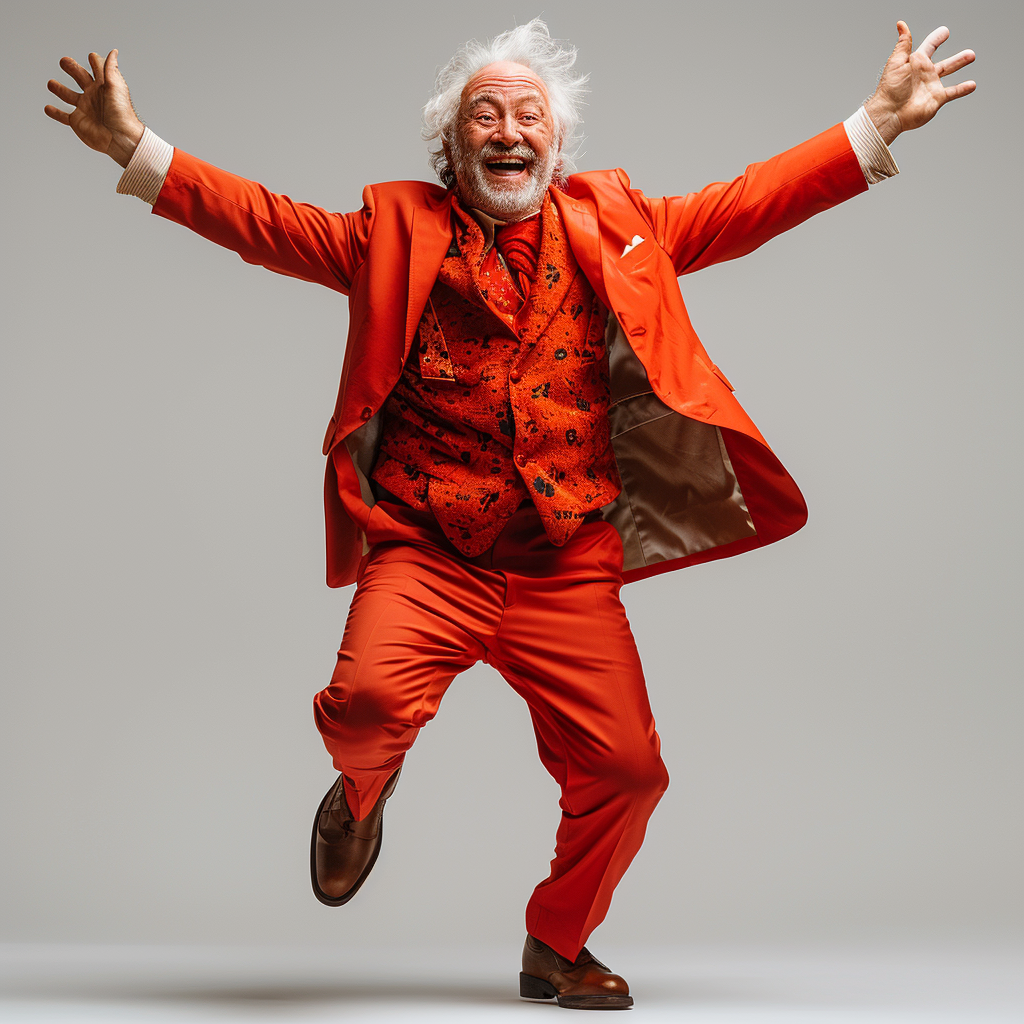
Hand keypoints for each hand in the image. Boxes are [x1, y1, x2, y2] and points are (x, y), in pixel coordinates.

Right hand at [45, 49, 144, 166]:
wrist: (120, 139)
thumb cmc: (121, 114)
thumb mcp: (115, 87)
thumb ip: (111, 69)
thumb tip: (114, 52)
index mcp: (103, 86)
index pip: (98, 69)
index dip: (95, 62)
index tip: (92, 56)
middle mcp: (93, 96)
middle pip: (79, 78)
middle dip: (72, 69)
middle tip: (64, 61)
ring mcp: (85, 108)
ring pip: (68, 95)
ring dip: (59, 89)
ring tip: (51, 83)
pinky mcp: (78, 122)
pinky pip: (64, 116)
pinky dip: (55, 113)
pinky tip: (48, 108)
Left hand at [864, 22, 975, 144]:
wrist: (890, 114)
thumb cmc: (889, 89)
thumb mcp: (897, 62)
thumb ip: (903, 43)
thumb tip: (901, 24)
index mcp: (915, 63)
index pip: (929, 46)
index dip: (936, 38)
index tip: (944, 32)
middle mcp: (924, 74)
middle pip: (944, 63)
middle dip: (956, 57)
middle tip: (968, 52)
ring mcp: (931, 86)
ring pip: (950, 73)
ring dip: (960, 64)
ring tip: (971, 56)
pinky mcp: (936, 99)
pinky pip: (953, 92)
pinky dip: (963, 89)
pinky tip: (972, 85)